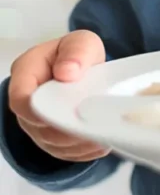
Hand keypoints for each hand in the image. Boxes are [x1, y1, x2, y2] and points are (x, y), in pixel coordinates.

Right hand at [8, 30, 109, 161]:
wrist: (82, 67)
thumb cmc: (78, 54)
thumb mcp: (82, 42)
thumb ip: (76, 52)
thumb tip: (68, 72)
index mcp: (26, 74)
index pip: (21, 99)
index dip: (41, 111)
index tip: (68, 113)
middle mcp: (27, 103)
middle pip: (38, 127)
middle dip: (66, 130)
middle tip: (93, 128)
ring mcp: (37, 124)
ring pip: (52, 143)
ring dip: (77, 144)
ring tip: (103, 136)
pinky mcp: (52, 139)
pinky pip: (64, 152)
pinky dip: (84, 151)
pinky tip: (102, 143)